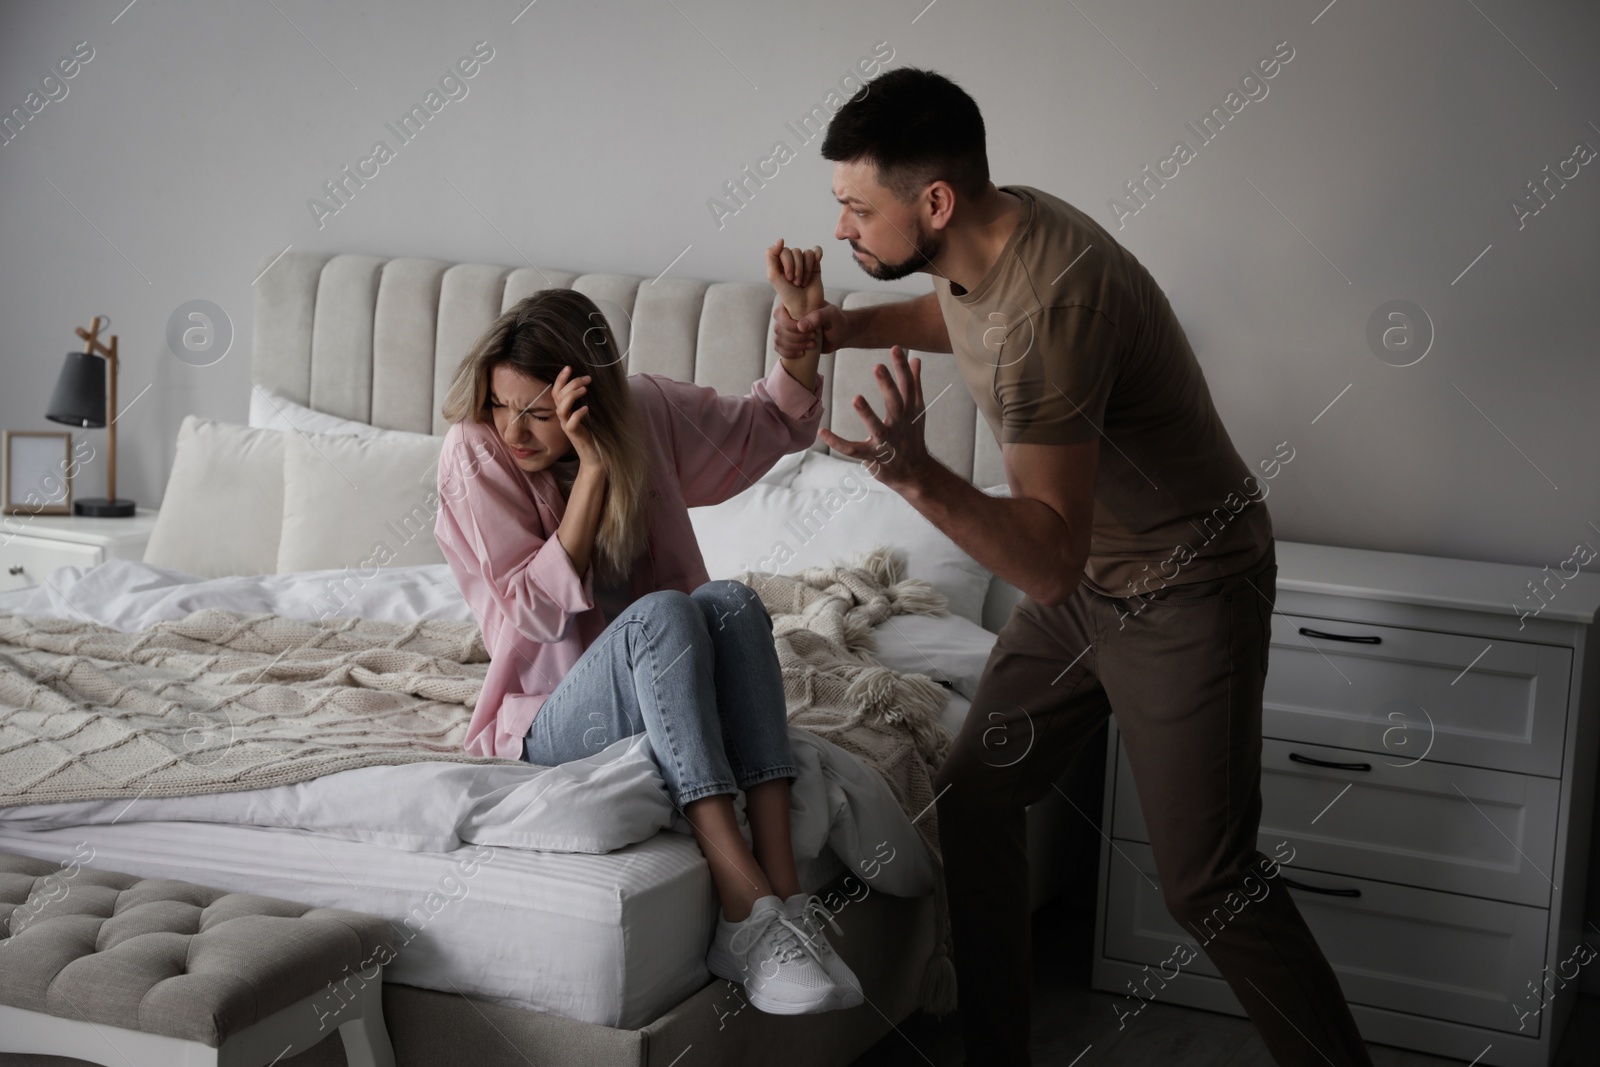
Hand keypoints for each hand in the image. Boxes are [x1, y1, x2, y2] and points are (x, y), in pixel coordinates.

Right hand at [553, 365, 604, 472]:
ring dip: (571, 396)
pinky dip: (578, 414)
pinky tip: (586, 408)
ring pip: (561, 408)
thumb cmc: (594, 434)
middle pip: (558, 396)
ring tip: (585, 389)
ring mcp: (568, 426)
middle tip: (587, 379)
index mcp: (565, 411)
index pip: (557, 392)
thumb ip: (587, 400)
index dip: (560, 379)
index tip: (569, 367)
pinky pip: (571, 423)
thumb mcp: (590, 414)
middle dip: (571, 384)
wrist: (596, 457)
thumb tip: (593, 383)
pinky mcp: (574, 436)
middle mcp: (564, 417)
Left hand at [765, 238, 824, 319]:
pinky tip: (816, 266)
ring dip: (806, 270)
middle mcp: (791, 260)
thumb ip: (771, 256)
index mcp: (779, 262)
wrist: (805, 307)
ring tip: (803, 282)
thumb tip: (781, 239)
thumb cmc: (788, 294)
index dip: (787, 263)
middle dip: (797, 268)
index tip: (788, 278)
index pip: (782, 250)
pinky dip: (816, 258)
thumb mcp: (773, 276)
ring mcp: (803, 261)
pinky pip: (816, 251)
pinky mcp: (815, 263)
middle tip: (796, 283)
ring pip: (806, 253)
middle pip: (795, 251)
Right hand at [773, 300, 847, 357]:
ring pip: (778, 340)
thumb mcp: (831, 314)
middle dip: (796, 338)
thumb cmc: (836, 320)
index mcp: (793, 304)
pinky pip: (779, 349)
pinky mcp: (789, 341)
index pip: (780, 315)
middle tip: (814, 338)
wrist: (840, 333)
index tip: (811, 331)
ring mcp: (787, 329)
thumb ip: (818, 316)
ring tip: (812, 345)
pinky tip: (802, 354)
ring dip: (794, 347)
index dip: (791, 326)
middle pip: (779, 330)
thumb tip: (800, 326)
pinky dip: (788, 354)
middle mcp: (787, 316)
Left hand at [818, 345, 931, 492]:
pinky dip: (837, 442)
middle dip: (888, 386)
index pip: (908, 387)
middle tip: (878, 366)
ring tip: (856, 398)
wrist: (915, 474)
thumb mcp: (917, 411)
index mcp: (910, 412)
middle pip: (896, 404)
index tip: (896, 348)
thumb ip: (915, 385)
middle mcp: (900, 426)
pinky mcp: (873, 457)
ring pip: (876, 428)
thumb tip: (916, 359)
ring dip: (867, 414)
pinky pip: (853, 449)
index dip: (902, 368)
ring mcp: (886, 443)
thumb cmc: (912, 438)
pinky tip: (823, 431)